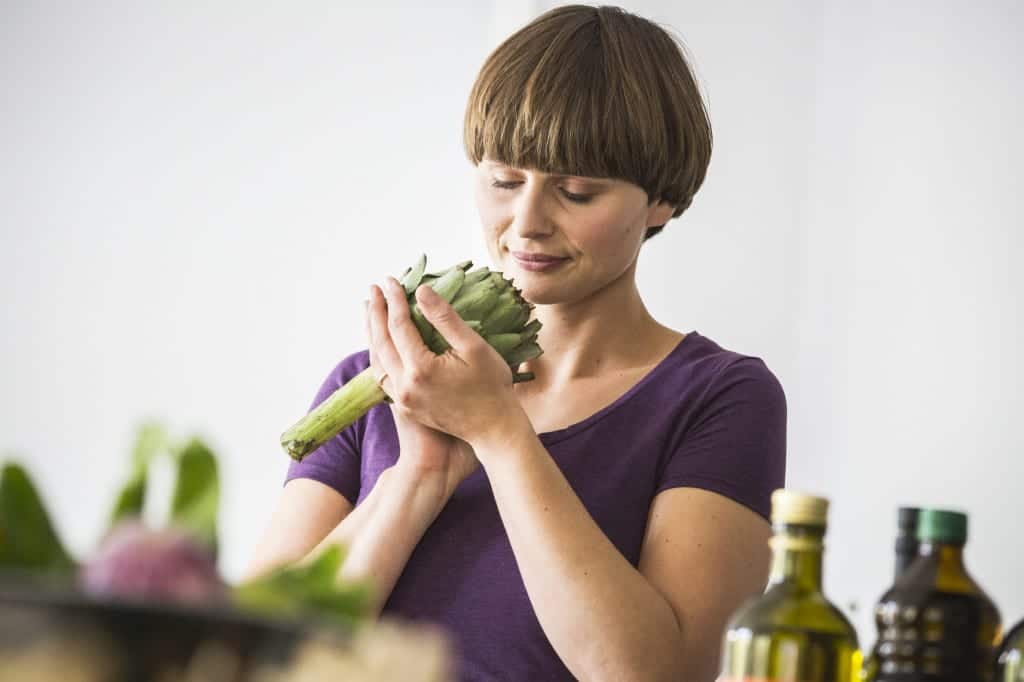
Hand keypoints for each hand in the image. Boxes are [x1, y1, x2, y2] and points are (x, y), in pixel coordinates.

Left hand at [369, 276, 525, 449]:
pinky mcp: (406, 407)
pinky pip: (383, 375)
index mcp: (421, 369)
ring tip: (370, 310)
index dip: (395, 300)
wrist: (494, 430)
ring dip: (372, 333)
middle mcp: (405, 385)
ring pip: (378, 360)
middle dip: (376, 312)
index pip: (399, 325)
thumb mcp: (474, 348)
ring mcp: (403, 399)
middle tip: (374, 288)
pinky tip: (381, 342)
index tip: (392, 280)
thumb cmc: (492, 387)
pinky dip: (379, 354)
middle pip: (381, 341)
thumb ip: (445, 318)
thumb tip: (421, 291)